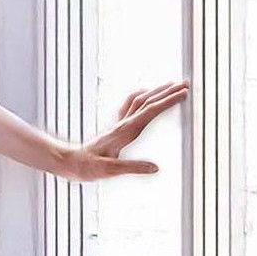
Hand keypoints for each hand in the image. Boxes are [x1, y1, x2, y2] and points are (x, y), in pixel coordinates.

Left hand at [64, 79, 189, 181]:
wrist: (70, 162)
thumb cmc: (89, 167)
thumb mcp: (110, 171)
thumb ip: (133, 167)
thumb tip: (156, 168)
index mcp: (125, 132)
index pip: (150, 111)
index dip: (168, 101)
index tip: (183, 93)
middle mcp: (123, 124)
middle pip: (147, 101)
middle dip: (167, 91)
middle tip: (186, 84)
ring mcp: (119, 124)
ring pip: (139, 100)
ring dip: (156, 91)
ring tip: (172, 85)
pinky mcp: (116, 128)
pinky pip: (130, 106)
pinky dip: (142, 97)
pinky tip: (145, 96)